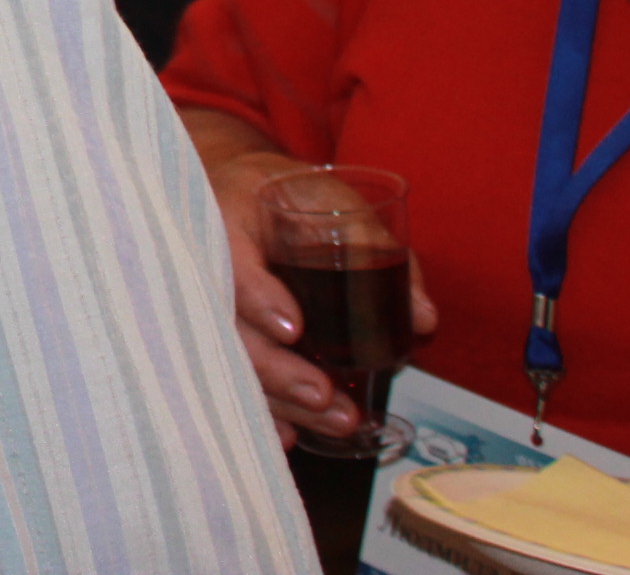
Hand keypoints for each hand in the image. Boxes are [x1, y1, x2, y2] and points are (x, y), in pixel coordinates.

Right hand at [209, 147, 438, 445]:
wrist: (242, 191)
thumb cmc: (290, 194)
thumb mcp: (332, 197)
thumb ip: (376, 248)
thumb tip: (421, 318)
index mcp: (228, 219)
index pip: (234, 261)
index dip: (259, 298)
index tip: (293, 328)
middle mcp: (208, 267)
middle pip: (229, 327)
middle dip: (277, 368)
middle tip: (324, 394)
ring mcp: (208, 305)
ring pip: (233, 361)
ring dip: (282, 400)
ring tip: (338, 421)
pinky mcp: (220, 336)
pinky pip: (231, 377)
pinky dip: (262, 411)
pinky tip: (289, 438)